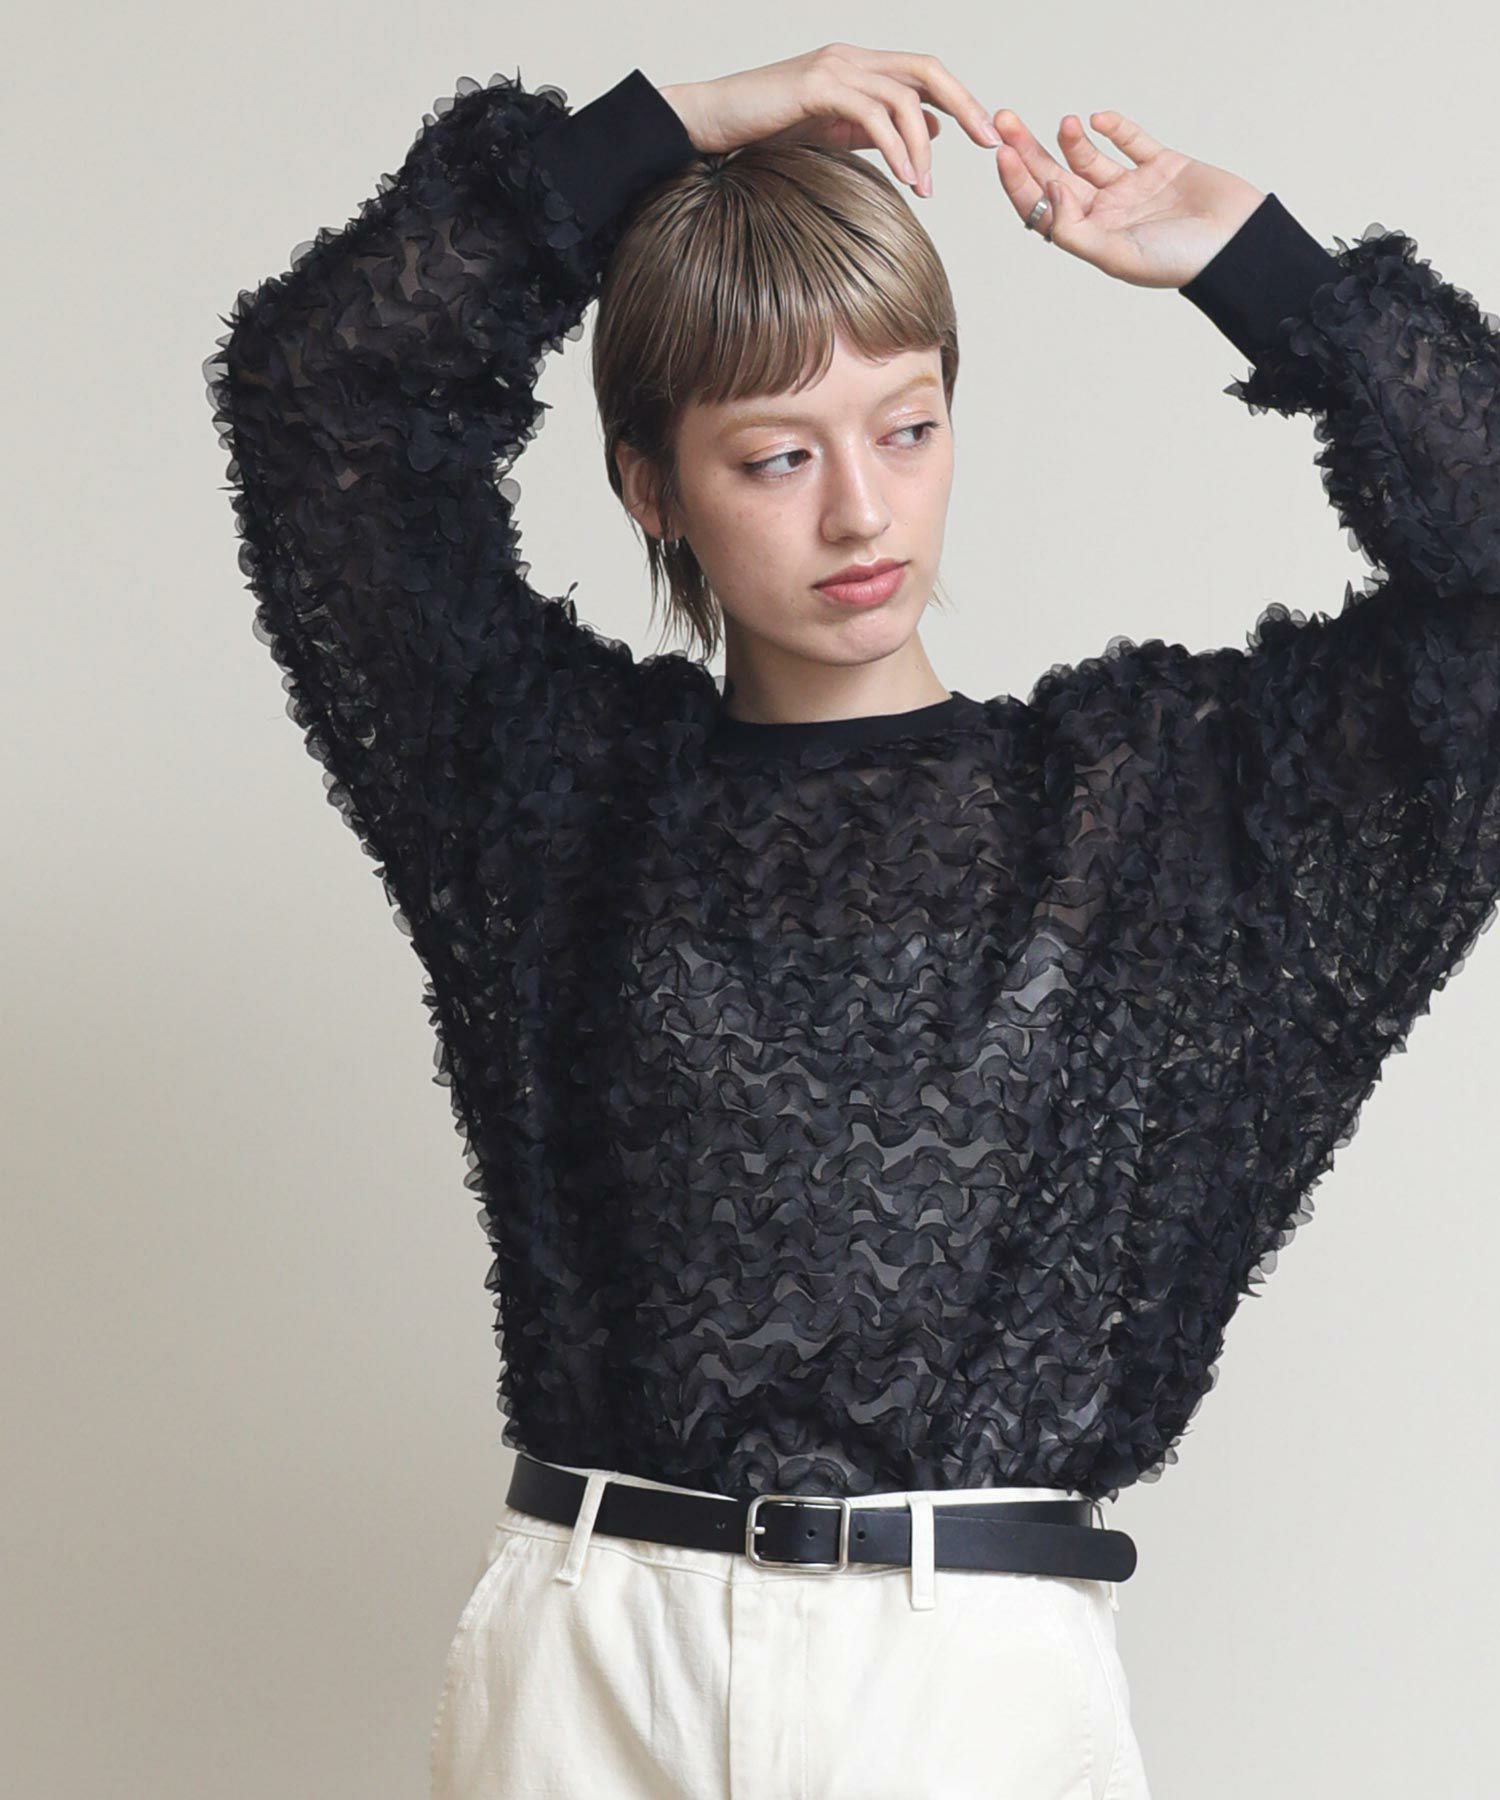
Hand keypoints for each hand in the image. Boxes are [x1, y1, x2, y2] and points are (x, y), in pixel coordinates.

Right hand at [659, 43, 1004, 198]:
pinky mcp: (817, 86)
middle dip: (964, 103)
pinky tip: (905, 178)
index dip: (958, 98)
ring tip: (925, 188)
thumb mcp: (831, 133)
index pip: (922, 73)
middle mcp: (852, 58)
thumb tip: (927, 135)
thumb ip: (876, 132)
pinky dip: (895, 147)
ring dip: (922, 146)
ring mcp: (835, 68)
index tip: (982, 134)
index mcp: (858, 67)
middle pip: (927, 69)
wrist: (712, 120)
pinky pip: (872, 114)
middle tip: (986, 141)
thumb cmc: (762, 132)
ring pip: (903, 97)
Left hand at [991, 108, 1266, 288]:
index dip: (1019, 182)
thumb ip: (1075, 230)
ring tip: (1064, 123)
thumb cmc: (1180, 261)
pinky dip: (1116, 128)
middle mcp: (1108, 214)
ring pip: (1089, 158)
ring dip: (1070, 140)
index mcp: (1092, 238)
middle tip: (1006, 121)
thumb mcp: (1116, 256)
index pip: (1043, 208)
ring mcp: (1135, 189)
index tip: (1002, 153)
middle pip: (1056, 177)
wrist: (1238, 245)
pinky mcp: (1164, 166)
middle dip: (1029, 150)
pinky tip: (1099, 119)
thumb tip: (1049, 193)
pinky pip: (1132, 141)